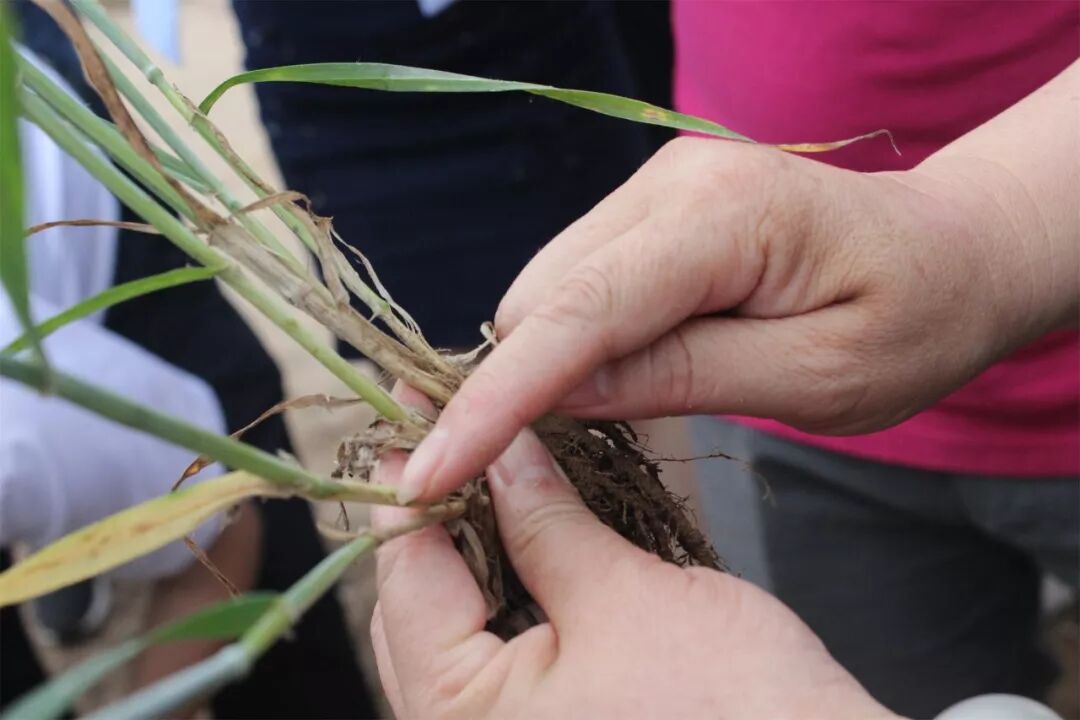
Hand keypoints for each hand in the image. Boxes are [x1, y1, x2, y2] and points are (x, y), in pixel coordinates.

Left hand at [372, 386, 894, 718]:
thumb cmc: (729, 706)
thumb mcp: (622, 595)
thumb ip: (543, 521)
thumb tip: (499, 451)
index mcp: (457, 716)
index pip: (405, 571)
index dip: (409, 475)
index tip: (413, 402)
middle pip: (421, 602)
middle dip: (439, 511)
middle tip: (457, 429)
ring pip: (461, 625)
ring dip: (477, 546)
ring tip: (496, 468)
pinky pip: (502, 652)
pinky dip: (512, 588)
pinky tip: (534, 532)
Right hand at [398, 132, 1070, 501]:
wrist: (951, 250)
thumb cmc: (914, 321)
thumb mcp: (820, 379)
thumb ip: (685, 376)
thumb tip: (562, 395)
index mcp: (724, 218)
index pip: (578, 312)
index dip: (496, 397)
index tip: (428, 469)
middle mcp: (671, 181)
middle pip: (541, 295)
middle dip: (520, 383)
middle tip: (548, 465)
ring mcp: (656, 184)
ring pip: (547, 286)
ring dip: (549, 361)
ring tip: (614, 413)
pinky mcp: (651, 204)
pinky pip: (577, 277)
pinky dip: (575, 336)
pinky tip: (624, 369)